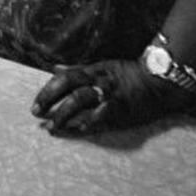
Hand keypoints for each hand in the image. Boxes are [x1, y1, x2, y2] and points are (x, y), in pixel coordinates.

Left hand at [31, 59, 195, 134]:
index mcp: (93, 70)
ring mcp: (110, 95)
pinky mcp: (122, 109)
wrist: (160, 81)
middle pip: (69, 87)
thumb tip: (54, 68)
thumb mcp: (101, 66)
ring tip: (52, 126)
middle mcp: (99, 80)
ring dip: (64, 113)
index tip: (36, 103)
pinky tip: (78, 129)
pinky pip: (102, 115)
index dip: (48, 89)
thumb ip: (77, 69)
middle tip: (36, 112)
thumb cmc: (129, 73)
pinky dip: (89, 121)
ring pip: (81, 100)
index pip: (65, 77)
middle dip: (50, 99)